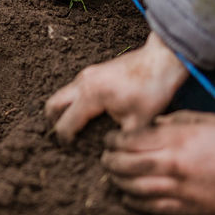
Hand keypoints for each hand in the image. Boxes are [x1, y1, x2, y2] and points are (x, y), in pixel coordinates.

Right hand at [45, 32, 188, 142]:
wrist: (162, 59)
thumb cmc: (152, 89)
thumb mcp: (139, 121)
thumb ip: (120, 140)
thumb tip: (110, 155)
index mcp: (90, 96)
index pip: (65, 124)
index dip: (67, 141)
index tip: (74, 152)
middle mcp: (82, 83)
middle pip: (52, 106)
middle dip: (55, 123)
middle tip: (69, 138)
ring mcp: (86, 74)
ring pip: (62, 95)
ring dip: (65, 112)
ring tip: (80, 129)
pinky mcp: (93, 71)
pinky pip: (74, 89)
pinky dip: (74, 103)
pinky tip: (92, 114)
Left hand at [101, 110, 214, 214]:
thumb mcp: (201, 120)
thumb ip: (171, 123)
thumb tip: (150, 126)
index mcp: (174, 139)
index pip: (129, 141)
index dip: (113, 141)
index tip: (108, 140)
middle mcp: (171, 164)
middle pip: (125, 165)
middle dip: (110, 161)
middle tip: (105, 159)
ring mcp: (177, 188)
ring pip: (134, 188)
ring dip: (118, 182)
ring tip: (113, 176)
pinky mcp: (185, 208)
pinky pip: (151, 207)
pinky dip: (134, 203)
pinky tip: (127, 197)